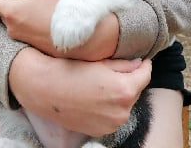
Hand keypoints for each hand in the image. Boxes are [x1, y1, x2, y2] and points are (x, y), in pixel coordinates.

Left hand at [0, 0, 118, 59]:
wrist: (73, 37)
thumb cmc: (57, 12)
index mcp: (10, 12)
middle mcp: (10, 27)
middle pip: (1, 13)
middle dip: (9, 5)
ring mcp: (18, 37)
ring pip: (12, 22)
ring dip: (19, 15)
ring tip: (35, 8)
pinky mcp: (27, 44)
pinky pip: (21, 31)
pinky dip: (26, 24)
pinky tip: (39, 19)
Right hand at [9, 47, 151, 136]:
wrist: (45, 89)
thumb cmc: (71, 70)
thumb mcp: (100, 62)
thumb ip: (124, 64)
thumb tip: (139, 63)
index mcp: (125, 90)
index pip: (146, 75)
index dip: (144, 65)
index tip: (141, 59)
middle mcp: (122, 111)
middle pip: (136, 90)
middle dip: (131, 79)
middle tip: (117, 69)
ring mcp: (111, 124)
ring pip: (125, 104)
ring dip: (121, 94)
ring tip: (104, 83)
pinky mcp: (100, 131)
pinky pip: (113, 116)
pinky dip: (111, 107)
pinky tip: (97, 96)